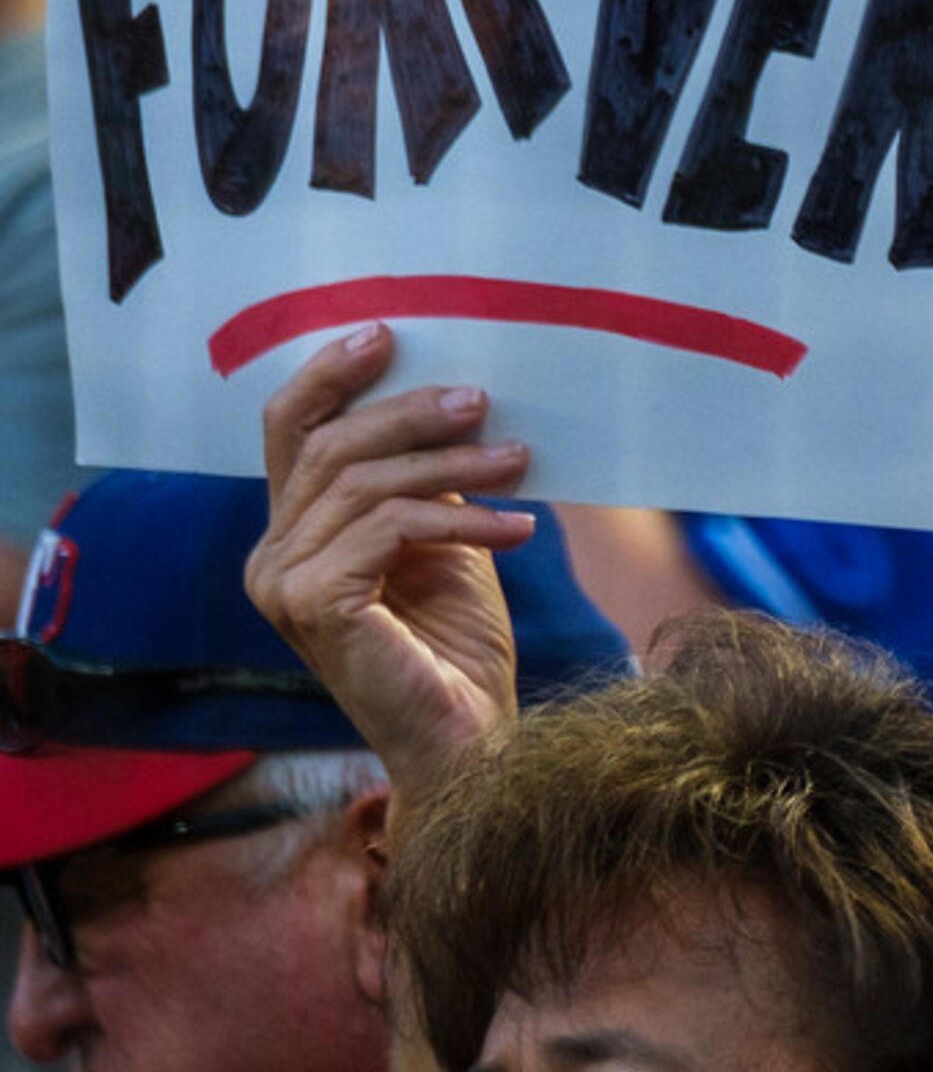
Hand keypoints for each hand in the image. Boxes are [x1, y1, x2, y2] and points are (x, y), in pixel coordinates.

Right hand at [244, 324, 538, 791]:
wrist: (467, 737)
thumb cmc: (457, 643)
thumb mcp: (446, 539)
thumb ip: (430, 479)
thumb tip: (463, 397)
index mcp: (294, 533)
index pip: (291, 432)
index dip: (330, 376)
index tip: (387, 334)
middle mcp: (271, 555)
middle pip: (331, 447)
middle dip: (412, 415)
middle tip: (485, 402)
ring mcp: (281, 583)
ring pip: (365, 483)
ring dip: (454, 464)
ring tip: (522, 463)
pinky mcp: (313, 605)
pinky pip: (388, 528)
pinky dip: (461, 517)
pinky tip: (520, 528)